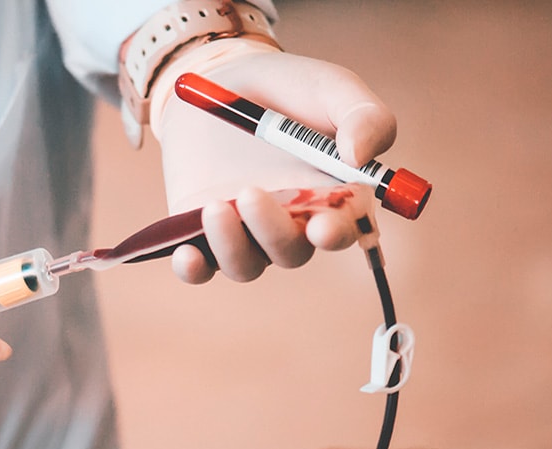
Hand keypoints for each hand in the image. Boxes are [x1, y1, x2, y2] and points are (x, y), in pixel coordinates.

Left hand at [150, 39, 396, 282]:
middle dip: (273, 232)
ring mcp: (244, 231)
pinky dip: (193, 269)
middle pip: (289, 251)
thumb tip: (361, 157)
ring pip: (245, 263)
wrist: (220, 76)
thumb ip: (365, 117)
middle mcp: (290, 223)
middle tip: (252, 194)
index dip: (334, 235)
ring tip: (214, 207)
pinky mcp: (202, 231)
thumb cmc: (288, 87)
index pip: (341, 231)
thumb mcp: (332, 89)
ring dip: (230, 246)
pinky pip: (200, 266)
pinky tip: (186, 253)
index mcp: (332, 197)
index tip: (323, 227)